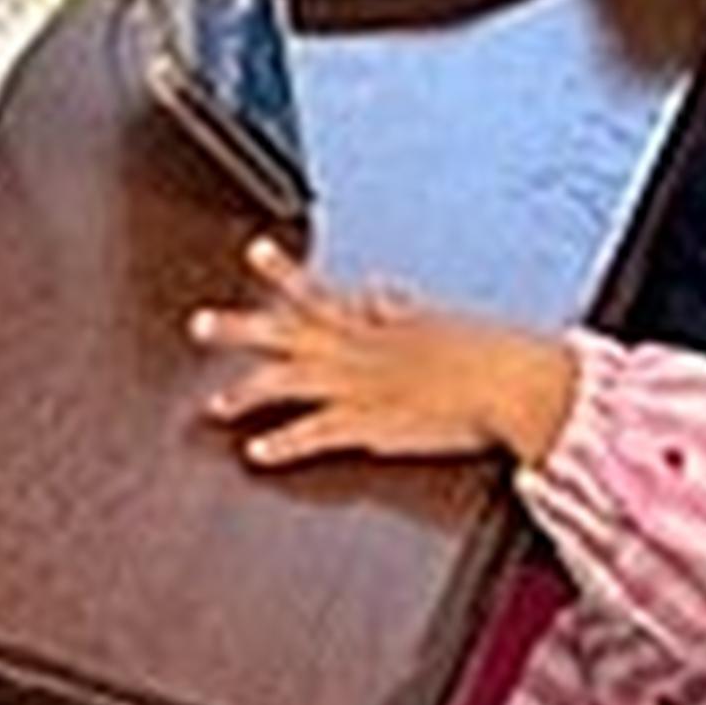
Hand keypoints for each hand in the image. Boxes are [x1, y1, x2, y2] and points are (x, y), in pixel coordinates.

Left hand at [188, 235, 569, 468]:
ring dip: (245, 393)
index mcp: (373, 321)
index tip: (253, 251)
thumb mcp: (435, 320)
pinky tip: (258, 453)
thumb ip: (399, 309)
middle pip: (284, 331)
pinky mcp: (369, 425)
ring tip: (214, 403)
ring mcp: (357, 386)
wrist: (507, 381)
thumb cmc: (483, 351)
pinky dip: (284, 446)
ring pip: (286, 383)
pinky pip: (314, 436)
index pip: (317, 289)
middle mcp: (355, 348)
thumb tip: (380, 292)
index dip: (281, 271)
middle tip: (198, 324)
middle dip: (238, 329)